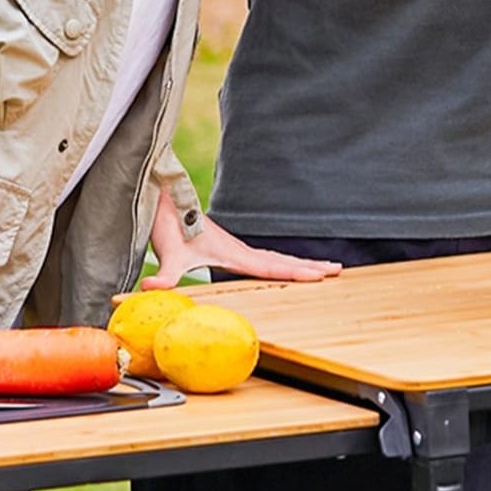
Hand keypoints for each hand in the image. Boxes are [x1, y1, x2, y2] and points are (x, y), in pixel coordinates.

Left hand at [141, 214, 341, 285]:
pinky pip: (265, 257)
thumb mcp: (168, 253)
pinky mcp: (230, 249)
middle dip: (310, 265)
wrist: (165, 201)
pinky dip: (283, 261)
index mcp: (233, 254)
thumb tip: (151, 289)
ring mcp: (237, 249)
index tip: (321, 274)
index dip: (296, 271)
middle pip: (282, 260)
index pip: (272, 266)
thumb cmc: (169, 226)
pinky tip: (285, 265)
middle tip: (339, 269)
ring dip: (301, 262)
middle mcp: (240, 250)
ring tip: (325, 268)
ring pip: (276, 257)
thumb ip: (165, 275)